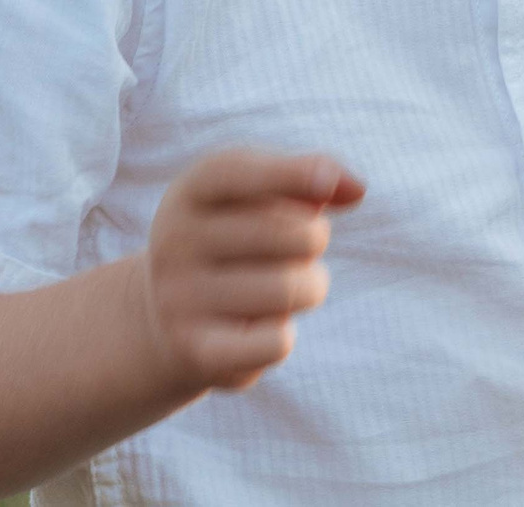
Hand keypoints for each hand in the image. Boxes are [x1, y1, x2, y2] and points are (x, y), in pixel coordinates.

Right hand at [137, 150, 364, 394]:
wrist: (166, 315)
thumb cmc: (237, 238)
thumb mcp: (263, 195)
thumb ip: (313, 178)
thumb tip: (357, 189)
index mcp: (192, 191)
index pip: (239, 172)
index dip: (294, 174)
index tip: (328, 185)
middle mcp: (175, 242)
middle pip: (292, 234)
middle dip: (315, 240)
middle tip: (297, 249)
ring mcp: (179, 298)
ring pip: (292, 290)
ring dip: (310, 287)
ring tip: (284, 286)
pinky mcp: (195, 352)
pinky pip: (274, 343)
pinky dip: (284, 336)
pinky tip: (266, 328)